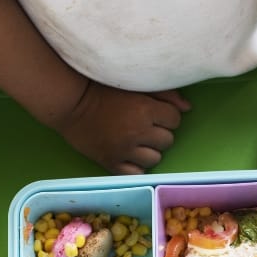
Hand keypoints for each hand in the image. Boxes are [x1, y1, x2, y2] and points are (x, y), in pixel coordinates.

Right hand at [56, 82, 190, 174]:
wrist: (69, 103)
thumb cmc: (102, 88)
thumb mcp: (134, 84)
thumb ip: (164, 93)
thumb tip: (188, 108)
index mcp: (145, 110)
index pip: (175, 119)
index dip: (167, 116)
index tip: (154, 113)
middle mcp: (138, 132)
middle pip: (167, 140)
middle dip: (159, 133)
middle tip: (144, 127)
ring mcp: (125, 150)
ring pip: (155, 158)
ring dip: (149, 150)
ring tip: (136, 141)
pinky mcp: (111, 163)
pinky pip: (136, 173)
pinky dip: (136, 166)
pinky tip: (129, 155)